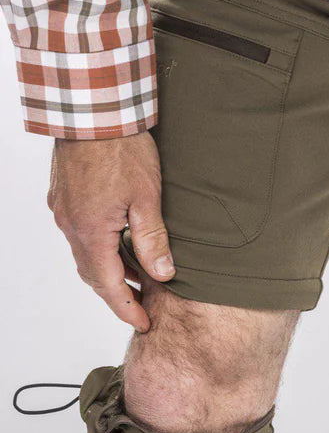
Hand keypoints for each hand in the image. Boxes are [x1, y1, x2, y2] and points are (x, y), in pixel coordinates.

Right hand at [48, 132, 173, 331]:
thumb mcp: (148, 198)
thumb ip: (152, 240)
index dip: (127, 309)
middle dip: (118, 294)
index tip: (144, 325)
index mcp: (90, 232)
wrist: (91, 107)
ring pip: (86, 254)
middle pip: (93, 275)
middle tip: (143, 307)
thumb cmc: (121, 149)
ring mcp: (63, 210)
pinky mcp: (63, 196)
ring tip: (138, 278)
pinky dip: (100, 248)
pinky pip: (81, 234)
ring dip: (110, 270)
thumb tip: (162, 274)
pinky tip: (121, 244)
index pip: (109, 286)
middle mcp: (70, 225)